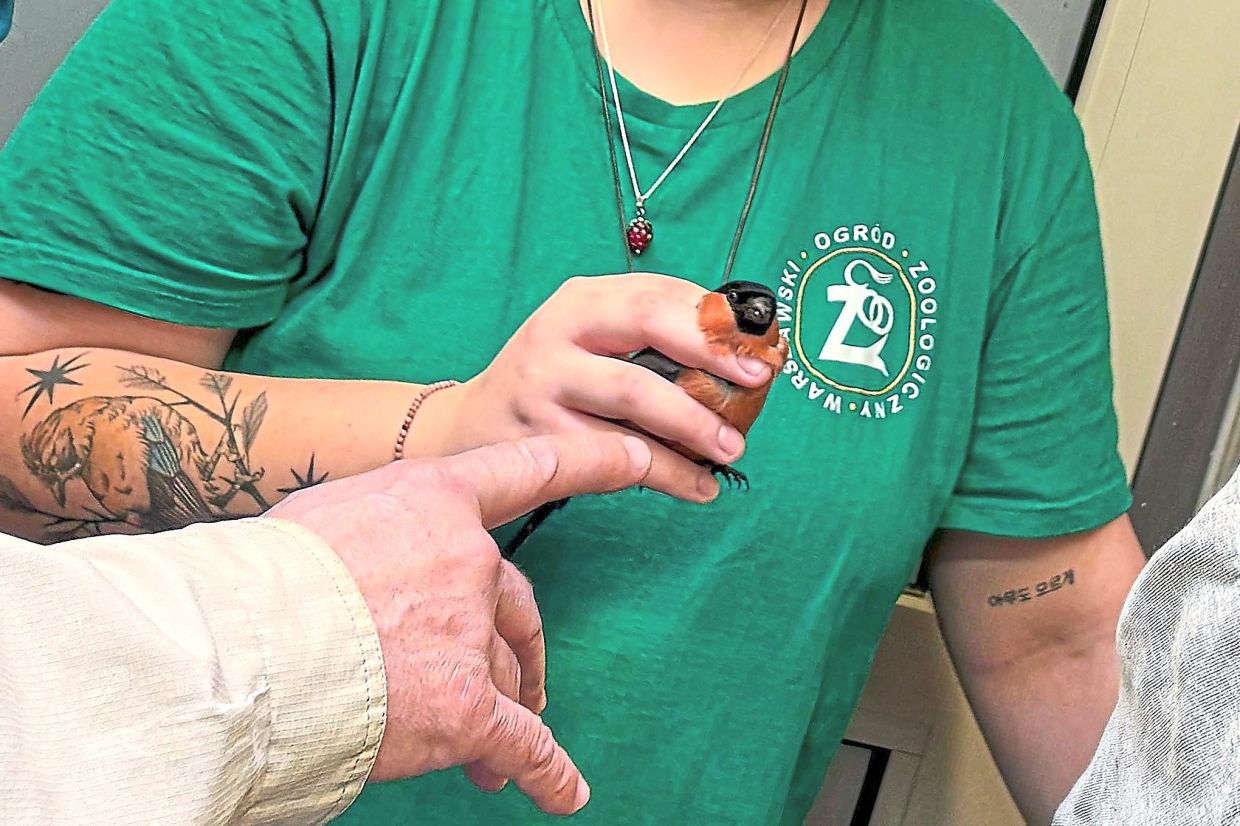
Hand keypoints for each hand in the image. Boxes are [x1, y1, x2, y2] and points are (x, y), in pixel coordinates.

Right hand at [265, 432, 653, 815]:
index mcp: (432, 500)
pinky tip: (560, 790)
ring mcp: (468, 632)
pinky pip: (520, 742)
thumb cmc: (257, 579)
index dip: (594, 460)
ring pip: (501, 674)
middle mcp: (466, 558)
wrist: (231, 645)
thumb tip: (380, 569)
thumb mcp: (323, 520)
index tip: (641, 454)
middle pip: (512, 604)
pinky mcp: (463, 707)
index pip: (527, 472)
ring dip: (501, 711)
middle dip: (516, 649)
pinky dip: (544, 770)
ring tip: (489, 759)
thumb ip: (377, 536)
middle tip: (515, 685)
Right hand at [412, 273, 773, 502]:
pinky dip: (666, 473)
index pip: (656, 292)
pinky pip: (615, 455)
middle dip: (709, 353)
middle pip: (644, 325)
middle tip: (755, 383)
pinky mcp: (540, 439)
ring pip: (633, 396)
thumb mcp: (589, 341)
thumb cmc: (552, 380)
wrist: (469, 428)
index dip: (713, 317)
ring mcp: (543, 384)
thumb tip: (741, 357)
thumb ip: (650, 340)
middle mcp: (556, 332)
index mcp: (580, 301)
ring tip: (731, 449)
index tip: (761, 345)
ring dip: (692, 424)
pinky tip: (698, 485)